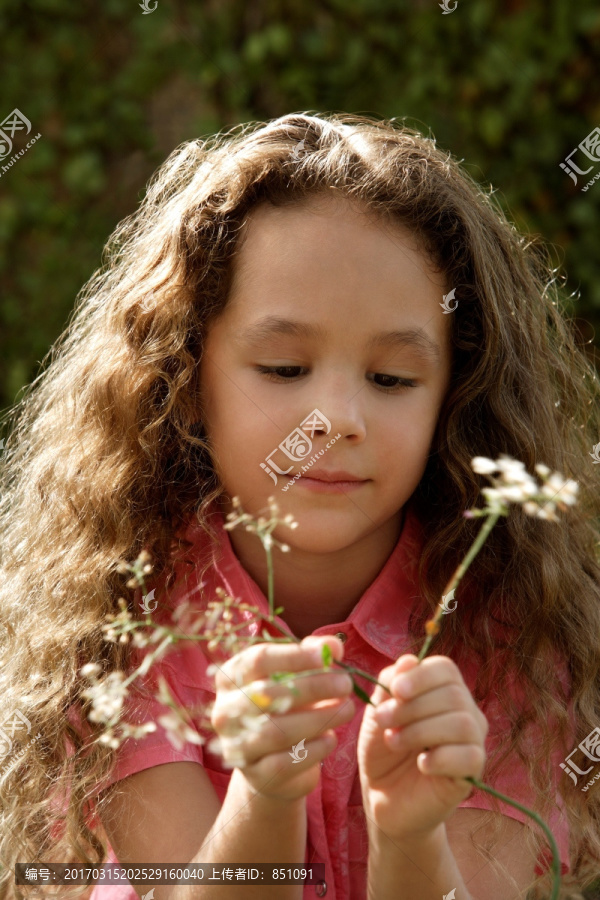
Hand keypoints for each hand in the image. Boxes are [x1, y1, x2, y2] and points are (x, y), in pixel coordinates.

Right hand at [210, 635, 354, 802]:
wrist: (273, 763)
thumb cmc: (285, 707)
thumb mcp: (295, 676)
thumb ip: (312, 656)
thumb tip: (334, 646)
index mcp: (230, 678)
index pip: (257, 659)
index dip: (294, 656)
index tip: (327, 655)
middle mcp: (225, 711)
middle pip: (267, 694)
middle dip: (313, 686)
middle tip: (345, 684)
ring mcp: (236, 745)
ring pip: (276, 730)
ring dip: (318, 718)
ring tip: (346, 709)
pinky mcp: (254, 775)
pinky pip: (284, 762)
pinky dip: (313, 749)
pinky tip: (331, 738)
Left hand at [357, 653, 488, 841]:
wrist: (383, 794)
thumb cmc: (383, 747)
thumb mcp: (378, 710)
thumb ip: (390, 683)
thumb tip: (409, 660)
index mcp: (442, 689)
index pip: (445, 668)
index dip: (421, 676)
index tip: (396, 691)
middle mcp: (465, 710)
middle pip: (453, 694)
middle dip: (412, 707)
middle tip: (384, 722)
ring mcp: (472, 740)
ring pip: (461, 723)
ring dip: (420, 732)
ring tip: (394, 742)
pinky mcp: (473, 770)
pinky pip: (469, 756)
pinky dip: (439, 758)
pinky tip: (421, 764)